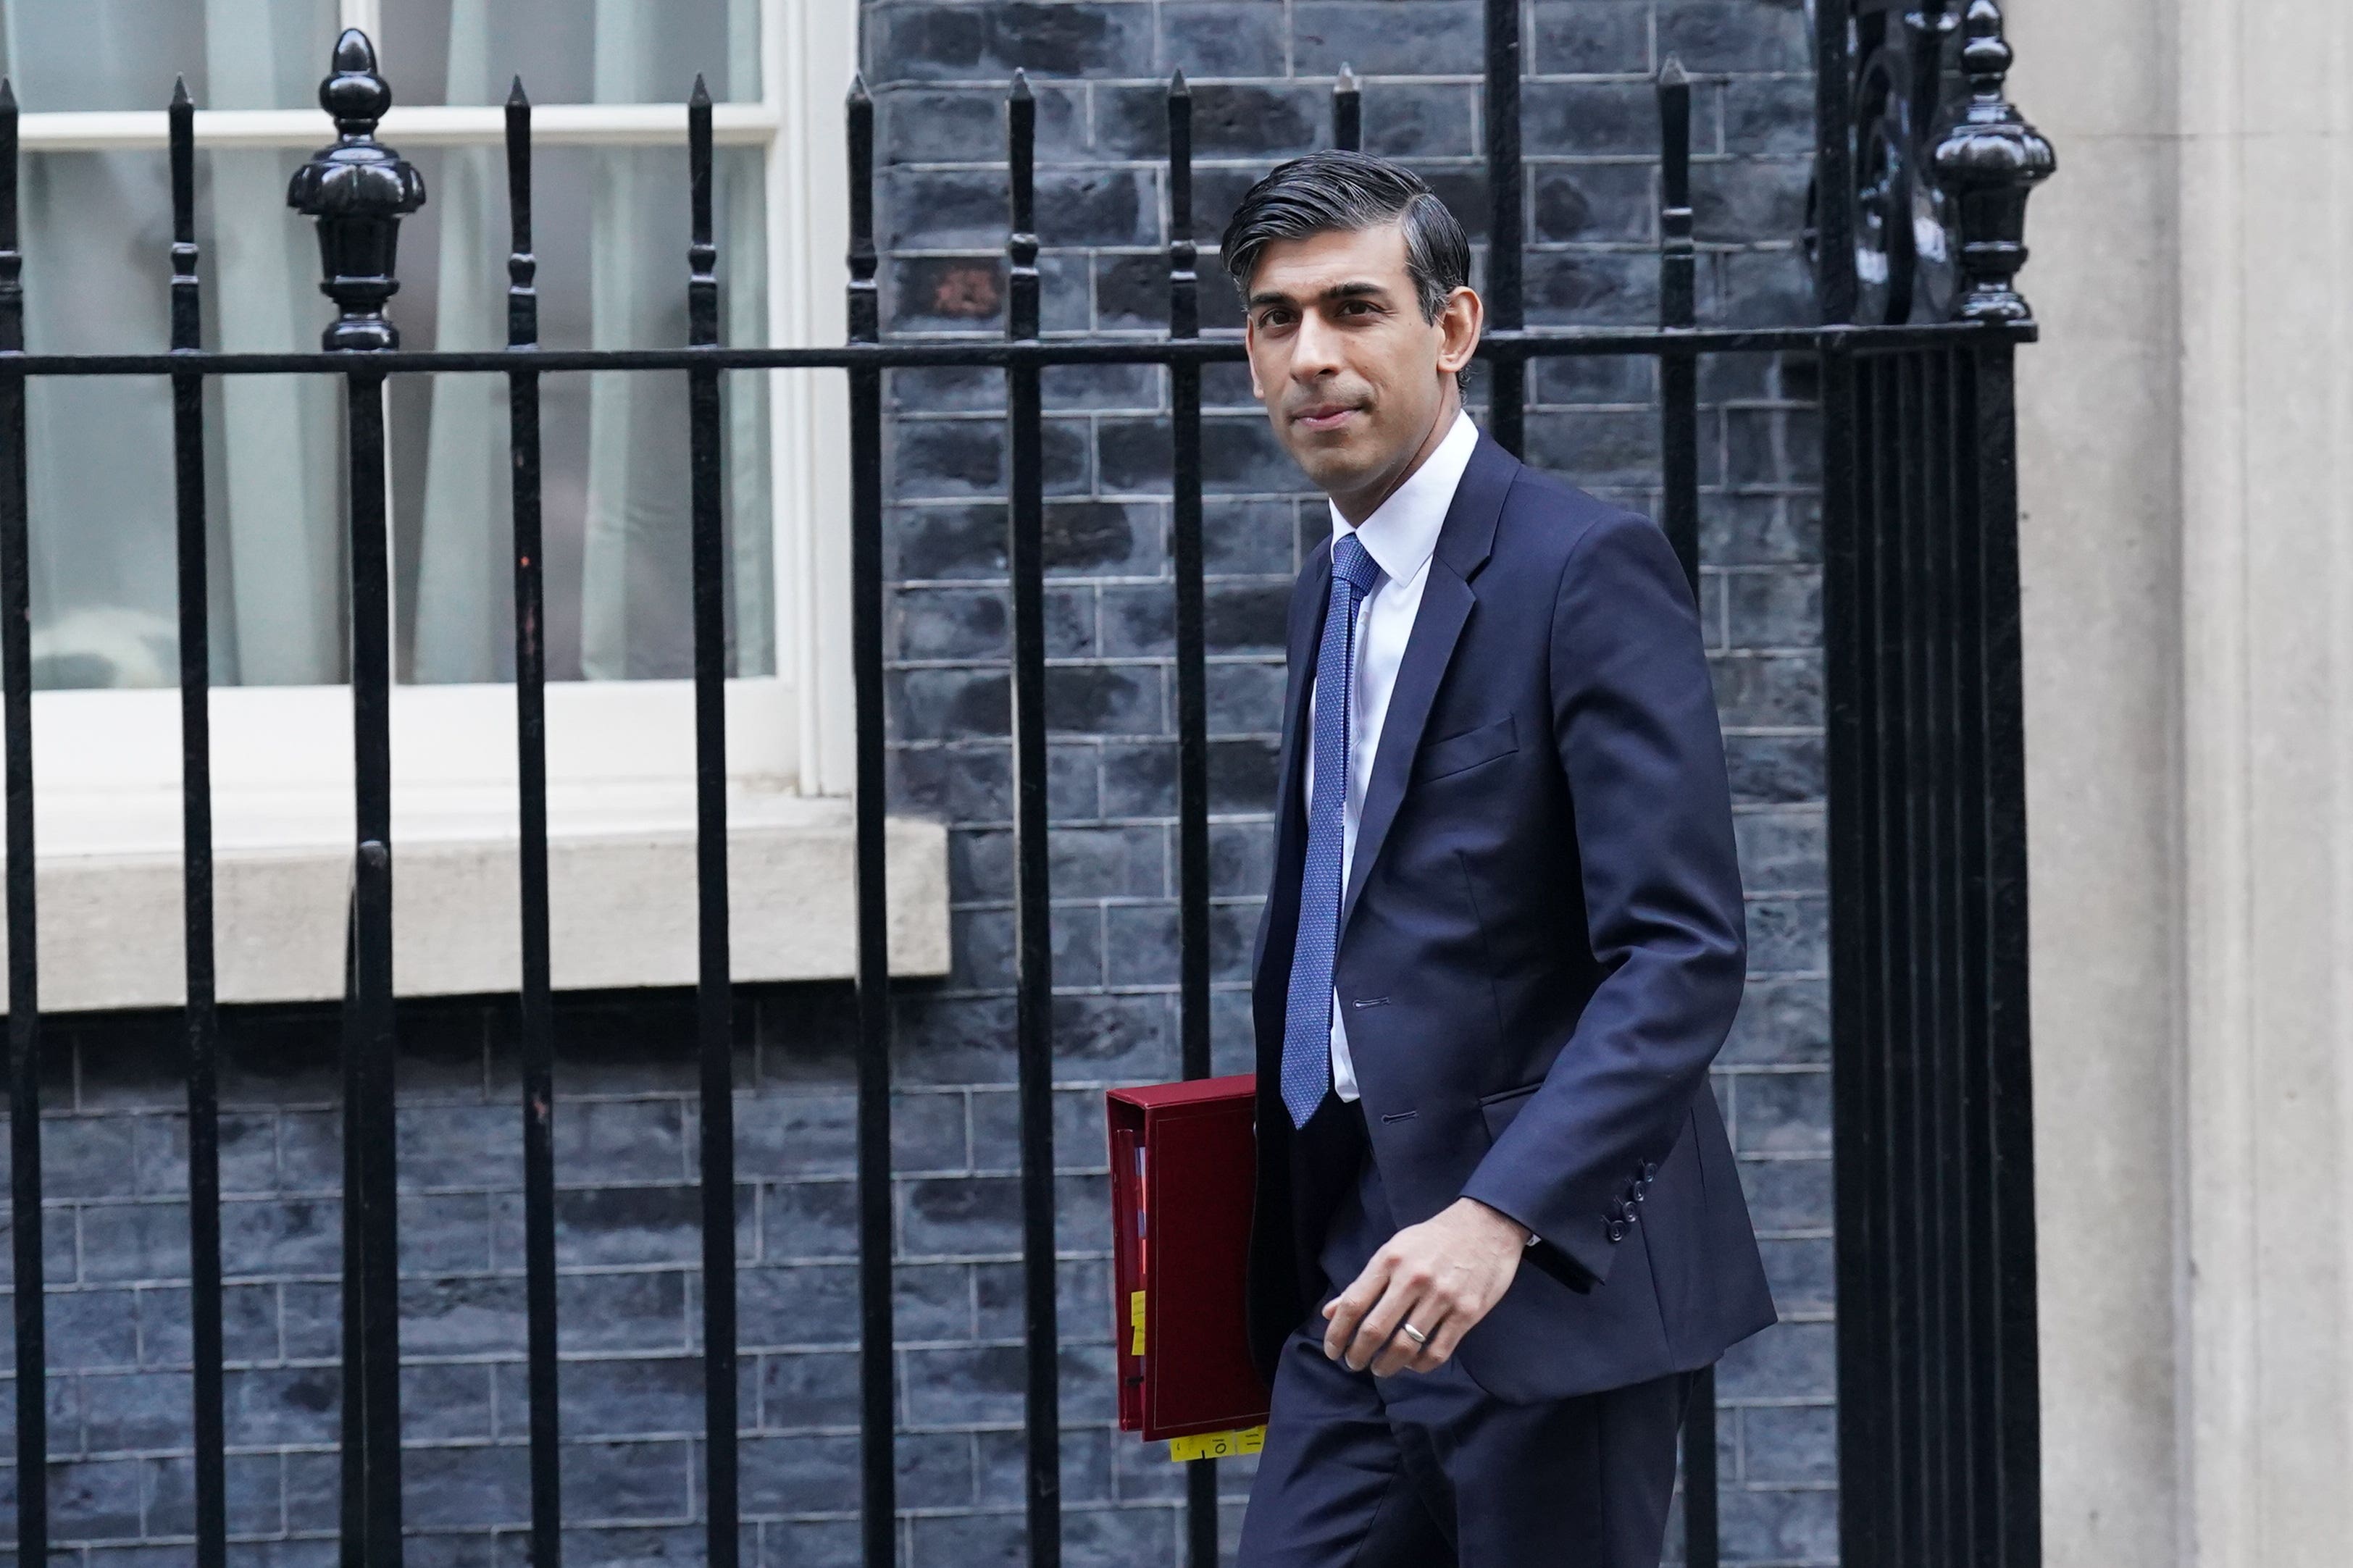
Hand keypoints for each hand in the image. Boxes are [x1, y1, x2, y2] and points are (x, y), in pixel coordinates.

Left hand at [1321, 1197, 1529, 1376]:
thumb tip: (1330, 1312)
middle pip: (1375, 1330)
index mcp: (1390, 1260)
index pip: (1353, 1304)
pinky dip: (1419, 1365)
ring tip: (1380, 1369)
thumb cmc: (1434, 1238)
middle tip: (1353, 1363)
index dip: (1337, 1333)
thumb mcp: (1394, 1249)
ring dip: (1386, 1365)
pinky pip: (1437, 1351)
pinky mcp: (1467, 1312)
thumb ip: (1363, 1283)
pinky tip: (1412, 1363)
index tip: (1332, 1350)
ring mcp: (1442, 1296)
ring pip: (1405, 1346)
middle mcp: (1412, 1278)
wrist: (1487, 1225)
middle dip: (1357, 1355)